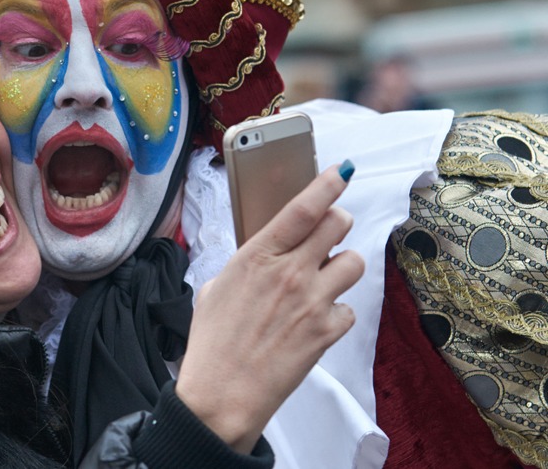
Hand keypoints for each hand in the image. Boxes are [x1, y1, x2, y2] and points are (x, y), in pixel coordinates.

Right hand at [175, 162, 363, 453]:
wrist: (221, 394)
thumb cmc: (211, 343)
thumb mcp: (215, 289)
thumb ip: (247, 266)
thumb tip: (264, 257)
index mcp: (256, 256)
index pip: (303, 208)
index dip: (328, 184)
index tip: (344, 171)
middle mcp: (289, 273)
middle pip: (338, 225)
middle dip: (337, 223)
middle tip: (328, 232)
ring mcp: (312, 302)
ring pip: (354, 262)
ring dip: (342, 266)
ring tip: (323, 280)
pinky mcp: (326, 332)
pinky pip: (348, 310)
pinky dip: (336, 313)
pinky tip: (315, 323)